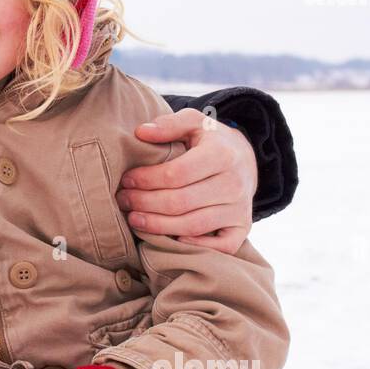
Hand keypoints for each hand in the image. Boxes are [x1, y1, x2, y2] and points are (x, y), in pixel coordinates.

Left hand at [117, 108, 256, 253]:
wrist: (245, 159)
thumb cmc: (211, 141)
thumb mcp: (194, 122)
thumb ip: (169, 124)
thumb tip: (141, 132)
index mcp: (221, 155)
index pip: (176, 174)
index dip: (146, 179)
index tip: (127, 180)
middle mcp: (234, 184)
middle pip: (180, 202)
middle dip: (145, 203)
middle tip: (124, 200)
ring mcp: (239, 209)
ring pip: (192, 225)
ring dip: (158, 226)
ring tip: (134, 219)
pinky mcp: (242, 227)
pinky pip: (220, 247)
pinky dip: (195, 246)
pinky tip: (170, 239)